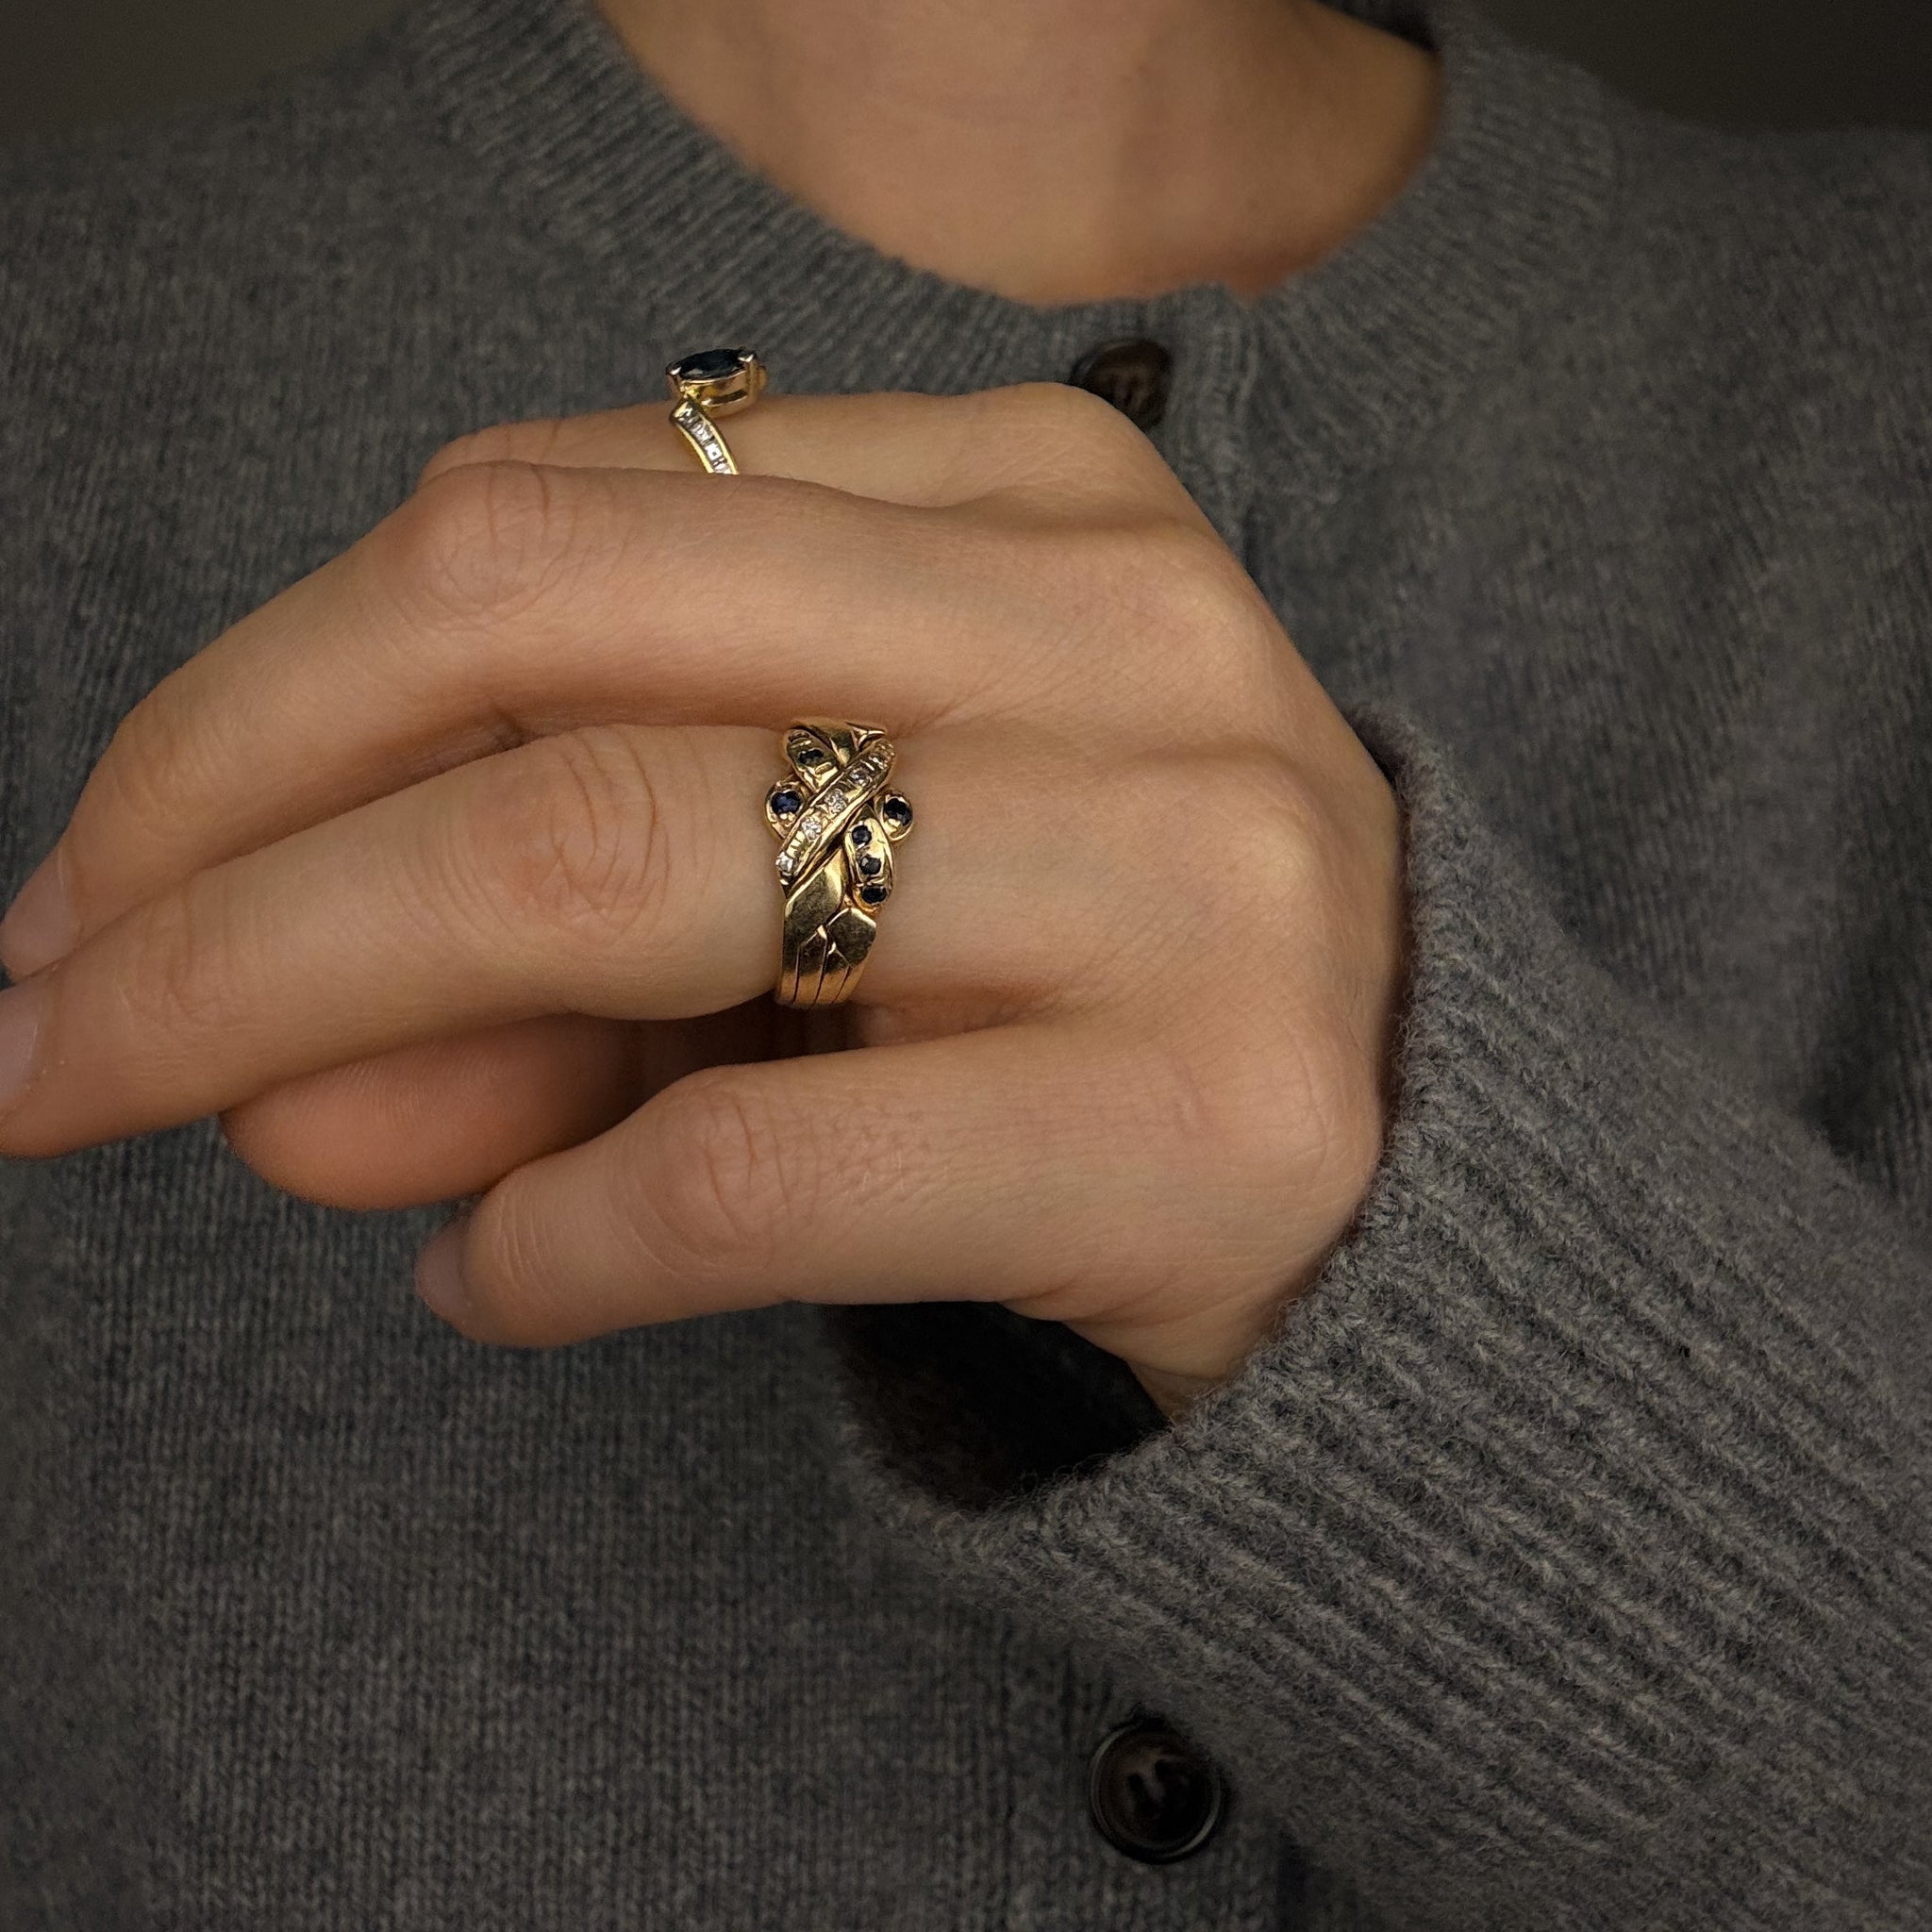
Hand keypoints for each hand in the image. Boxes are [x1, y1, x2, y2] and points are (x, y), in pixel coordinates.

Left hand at [0, 383, 1406, 1416]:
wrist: (1430, 1184)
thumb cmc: (1096, 989)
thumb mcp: (832, 888)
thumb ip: (551, 929)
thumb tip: (251, 1054)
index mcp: (1035, 498)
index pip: (547, 516)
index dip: (258, 687)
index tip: (109, 861)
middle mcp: (1122, 634)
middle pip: (544, 647)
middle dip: (218, 830)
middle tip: (49, 1015)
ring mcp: (1184, 867)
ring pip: (622, 868)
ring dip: (313, 1009)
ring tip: (203, 1120)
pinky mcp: (1203, 1123)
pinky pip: (750, 1164)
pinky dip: (550, 1236)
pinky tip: (492, 1280)